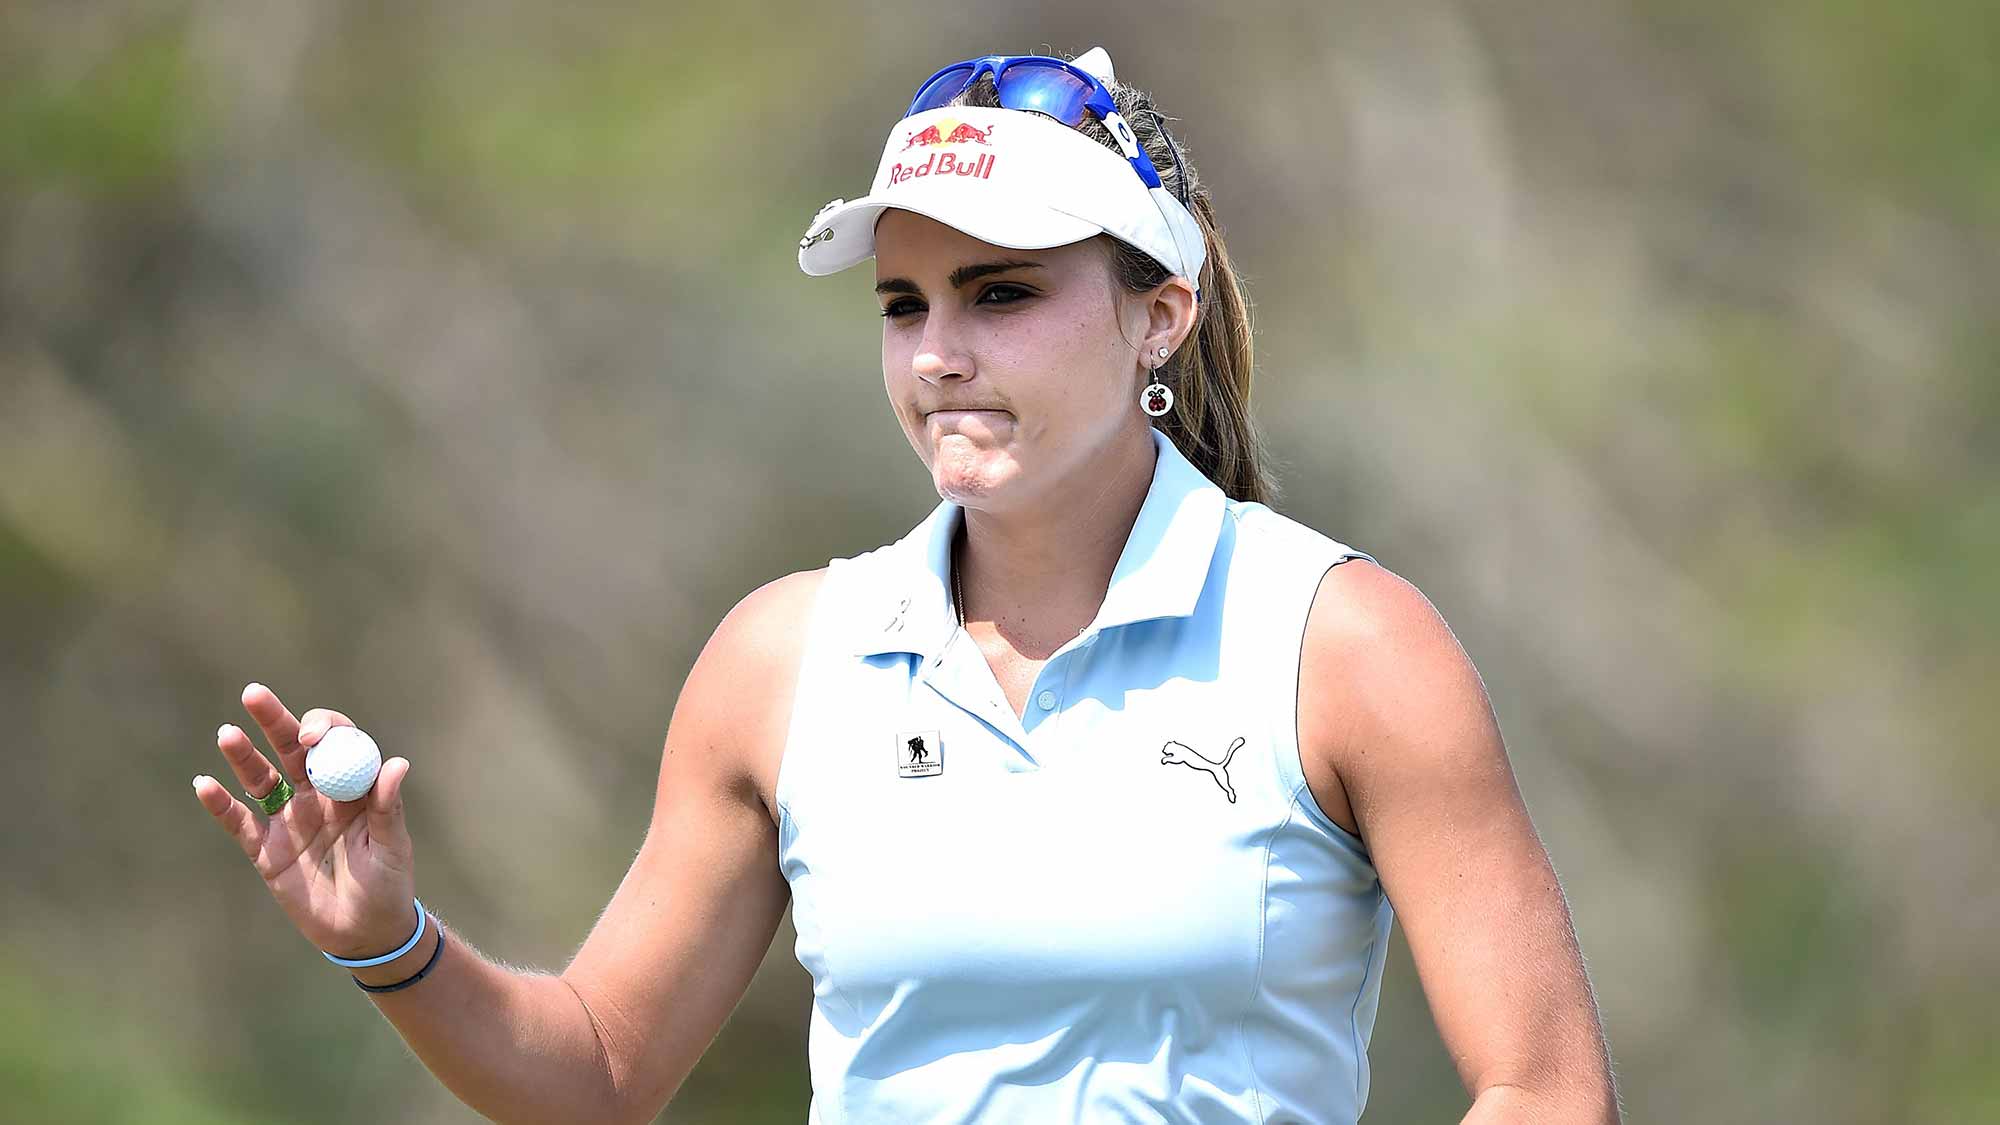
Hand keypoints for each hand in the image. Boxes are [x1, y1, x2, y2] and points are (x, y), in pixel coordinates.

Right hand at [191, 682, 417, 958]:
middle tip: (254, 694)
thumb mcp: (392, 846)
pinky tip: (204, 784)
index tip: (311, 737)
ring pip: (261, 779)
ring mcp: (289, 820)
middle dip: (275, 721)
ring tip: (227, 733)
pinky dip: (221, 804)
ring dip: (244, 756)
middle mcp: (318, 795)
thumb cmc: (388, 884)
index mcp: (353, 787)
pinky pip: (240, 822)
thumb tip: (396, 764)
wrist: (364, 932)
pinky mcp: (265, 849)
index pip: (337, 743)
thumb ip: (389, 807)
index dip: (324, 731)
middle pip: (292, 749)